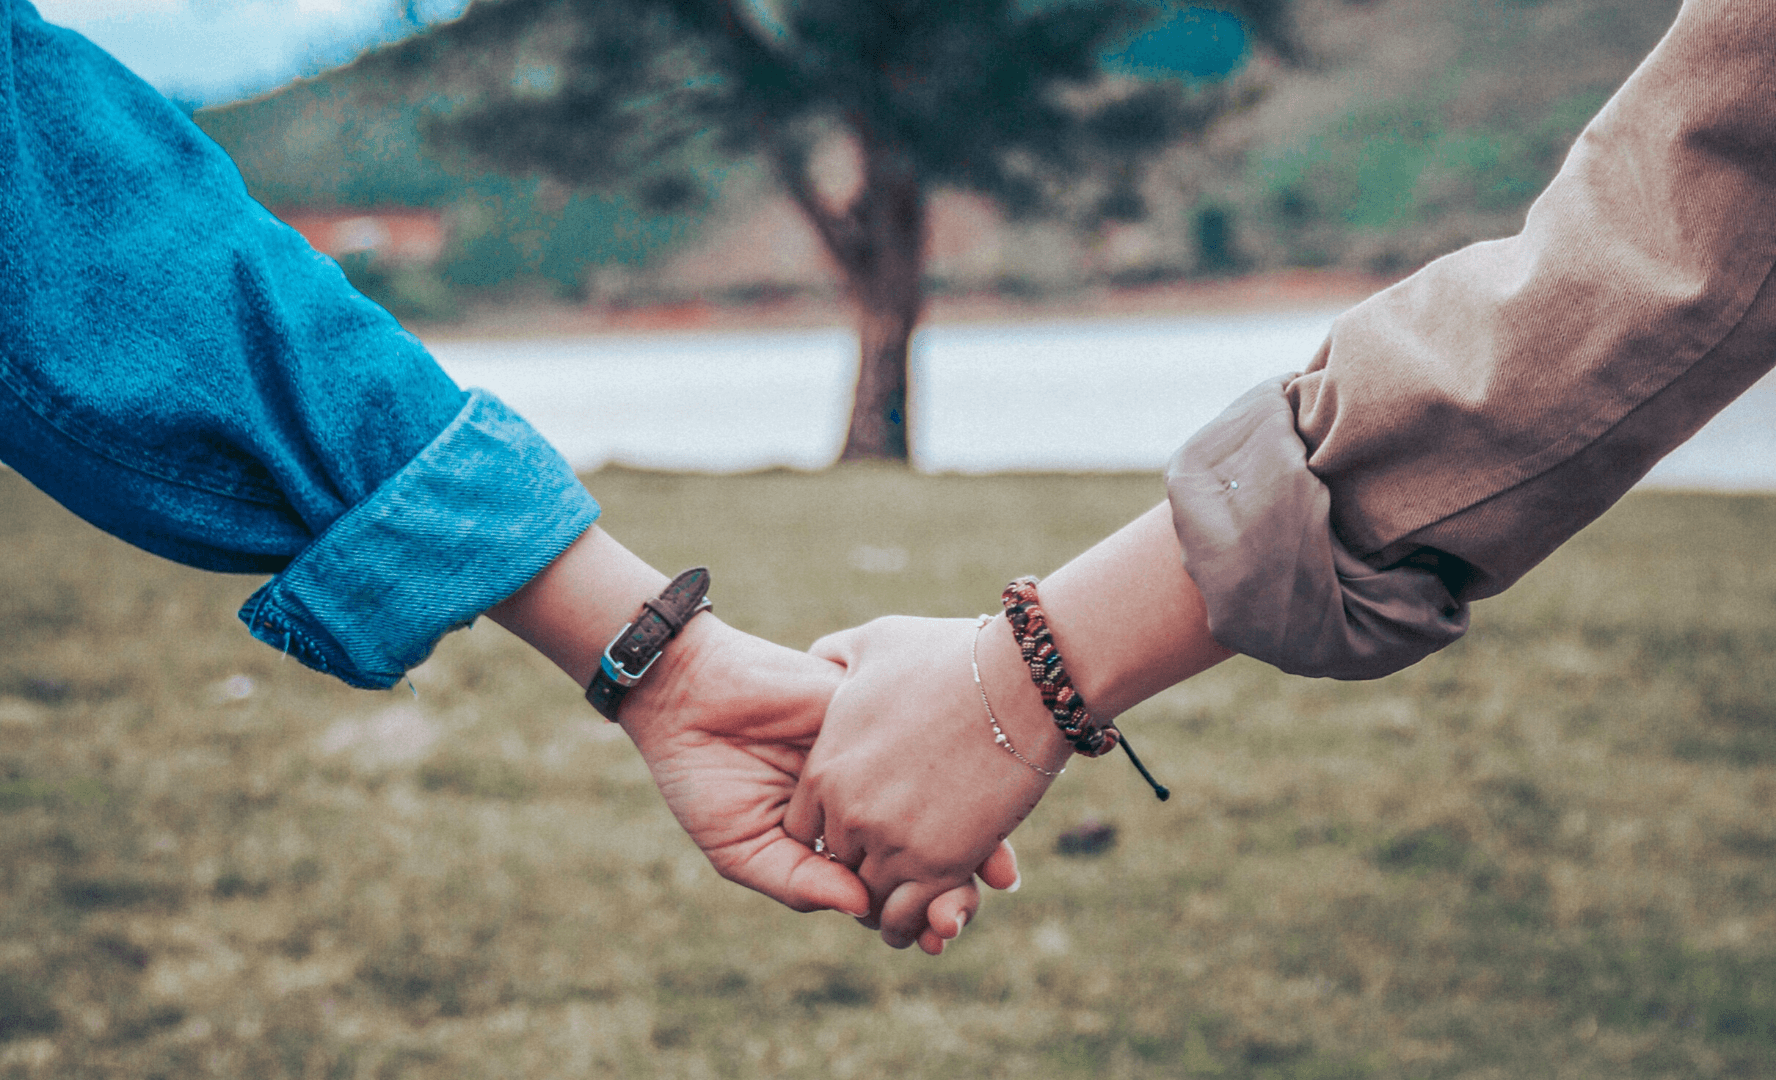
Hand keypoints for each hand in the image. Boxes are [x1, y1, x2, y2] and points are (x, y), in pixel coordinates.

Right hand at [619, 613, 1013, 951]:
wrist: (689, 694)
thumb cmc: (703, 775)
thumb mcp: (742, 846)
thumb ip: (798, 880)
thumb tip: (863, 911)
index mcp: (835, 837)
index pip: (888, 882)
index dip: (916, 913)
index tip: (937, 939)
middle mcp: (866, 799)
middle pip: (926, 849)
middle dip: (951, 886)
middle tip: (960, 916)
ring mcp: (879, 758)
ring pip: (941, 803)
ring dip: (971, 842)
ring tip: (987, 879)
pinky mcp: (881, 717)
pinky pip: (930, 750)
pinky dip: (959, 780)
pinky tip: (973, 813)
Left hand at [787, 614, 1070, 947]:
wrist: (1021, 680)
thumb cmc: (952, 655)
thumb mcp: (875, 644)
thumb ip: (836, 656)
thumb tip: (819, 657)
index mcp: (825, 768)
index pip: (804, 830)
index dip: (831, 832)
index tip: (861, 829)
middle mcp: (849, 812)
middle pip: (837, 865)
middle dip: (861, 867)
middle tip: (889, 868)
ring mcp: (892, 841)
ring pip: (871, 899)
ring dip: (888, 904)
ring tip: (912, 900)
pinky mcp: (940, 864)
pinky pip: (909, 915)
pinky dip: (917, 922)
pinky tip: (935, 914)